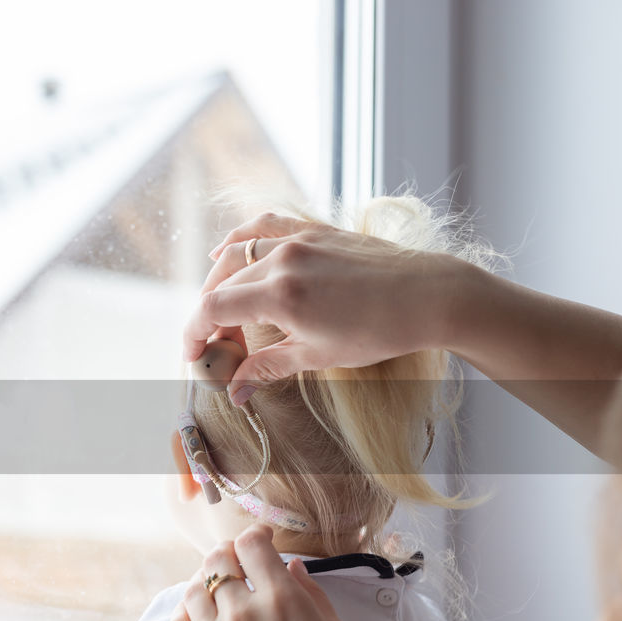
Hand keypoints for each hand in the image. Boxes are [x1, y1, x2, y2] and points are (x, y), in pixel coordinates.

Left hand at [167, 525, 360, 620]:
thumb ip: (312, 595)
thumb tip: (292, 566)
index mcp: (283, 601)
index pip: (252, 546)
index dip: (255, 538)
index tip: (260, 543)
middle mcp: (244, 614)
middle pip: (217, 562)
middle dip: (227, 556)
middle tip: (235, 564)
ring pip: (193, 590)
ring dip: (203, 583)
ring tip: (216, 590)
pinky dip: (186, 612)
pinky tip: (200, 616)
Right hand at [185, 214, 480, 401]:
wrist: (429, 295)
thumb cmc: (379, 330)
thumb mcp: (318, 356)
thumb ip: (267, 368)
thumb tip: (235, 392)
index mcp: (279, 295)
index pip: (212, 309)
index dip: (193, 334)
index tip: (192, 355)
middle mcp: (282, 260)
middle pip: (222, 286)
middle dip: (211, 319)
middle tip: (221, 349)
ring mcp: (298, 240)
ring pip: (236, 255)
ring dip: (221, 283)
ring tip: (226, 312)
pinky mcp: (314, 230)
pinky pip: (263, 226)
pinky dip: (240, 238)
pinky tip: (226, 249)